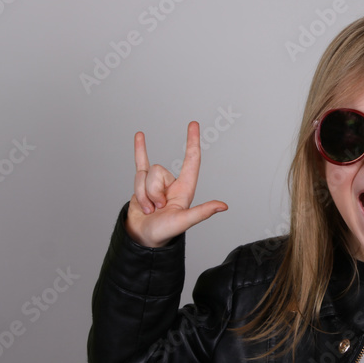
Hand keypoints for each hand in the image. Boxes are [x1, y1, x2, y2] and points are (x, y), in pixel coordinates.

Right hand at [125, 121, 227, 247]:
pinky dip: (140, 149)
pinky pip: (140, 163)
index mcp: (185, 188)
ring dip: (142, 194)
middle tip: (158, 208)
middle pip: (158, 171)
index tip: (193, 124)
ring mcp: (156, 183)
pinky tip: (140, 135)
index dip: (192, 142)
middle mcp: (171, 183)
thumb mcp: (184, 221)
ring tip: (149, 209)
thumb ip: (201, 212)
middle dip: (152, 191)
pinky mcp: (142, 184)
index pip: (191, 159)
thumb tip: (223, 206)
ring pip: (144, 174)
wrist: (143, 238)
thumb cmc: (164, 232)